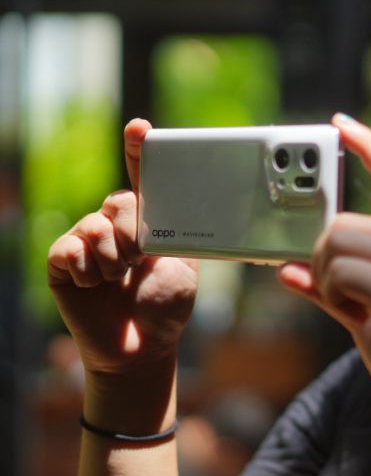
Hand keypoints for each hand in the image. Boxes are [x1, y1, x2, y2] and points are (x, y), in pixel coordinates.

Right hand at [47, 119, 197, 433]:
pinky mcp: (62, 262)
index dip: (140, 151)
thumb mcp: (186, 265)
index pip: (141, 178)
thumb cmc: (165, 305)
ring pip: (94, 224)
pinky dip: (87, 270)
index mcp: (146, 221)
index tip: (140, 128)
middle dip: (133, 231)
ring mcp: (86, 241)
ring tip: (119, 279)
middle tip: (139, 260)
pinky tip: (94, 286)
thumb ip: (185, 233)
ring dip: (112, 257)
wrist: (142, 347)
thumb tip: (202, 206)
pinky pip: (69, 248)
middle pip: (119, 199)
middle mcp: (114, 224)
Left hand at [278, 114, 370, 465]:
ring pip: (336, 242)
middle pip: (344, 221)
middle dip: (324, 257)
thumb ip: (332, 287)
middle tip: (340, 294)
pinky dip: (333, 295)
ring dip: (328, 279)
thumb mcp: (370, 317)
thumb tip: (286, 270)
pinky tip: (358, 318)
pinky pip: (339, 272)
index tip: (341, 123)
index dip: (368, 146)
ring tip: (354, 309)